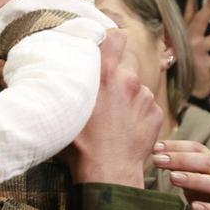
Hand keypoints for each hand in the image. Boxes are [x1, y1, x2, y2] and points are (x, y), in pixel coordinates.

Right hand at [62, 29, 160, 188]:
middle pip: (129, 59)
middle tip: (108, 85)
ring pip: (137, 85)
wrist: (108, 172)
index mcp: (104, 74)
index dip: (112, 38)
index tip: (107, 44)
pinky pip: (147, 105)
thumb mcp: (66, 110)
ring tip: (115, 115)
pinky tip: (126, 128)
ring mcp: (144, 97)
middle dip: (120, 68)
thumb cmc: (80, 145)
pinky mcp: (155, 113)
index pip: (115, 37)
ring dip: (128, 94)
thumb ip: (67, 87)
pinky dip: (138, 112)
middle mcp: (127, 80)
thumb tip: (54, 75)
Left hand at [155, 140, 209, 209]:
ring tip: (173, 178)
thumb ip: (178, 168)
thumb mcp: (192, 181)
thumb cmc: (207, 198)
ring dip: (195, 180)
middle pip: (208, 163)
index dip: (177, 146)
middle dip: (182, 159)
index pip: (198, 149)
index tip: (156, 147)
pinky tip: (194, 207)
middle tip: (158, 160)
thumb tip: (155, 155)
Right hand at [184, 0, 209, 96]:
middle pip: (199, 19)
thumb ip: (197, 26)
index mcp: (187, 29)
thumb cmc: (190, 56)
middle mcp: (189, 37)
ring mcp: (195, 50)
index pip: (189, 10)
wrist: (182, 82)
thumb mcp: (189, 39)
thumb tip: (207, 7)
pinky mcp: (202, 64)